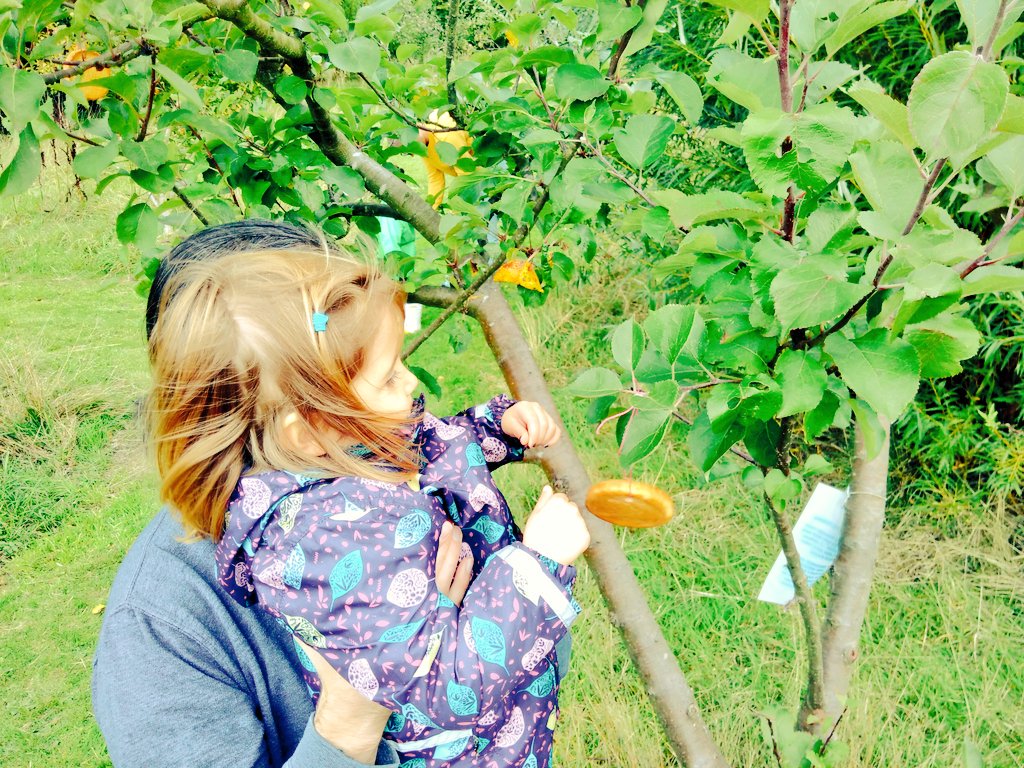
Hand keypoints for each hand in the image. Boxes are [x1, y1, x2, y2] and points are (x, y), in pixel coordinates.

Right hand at [304, 524, 472, 760]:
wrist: (359, 705)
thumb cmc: (343, 671)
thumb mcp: (326, 642)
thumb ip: (314, 618)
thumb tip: (288, 588)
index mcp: (399, 618)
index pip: (424, 578)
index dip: (432, 553)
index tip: (433, 528)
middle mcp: (420, 621)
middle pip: (440, 577)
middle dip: (447, 550)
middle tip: (449, 526)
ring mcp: (431, 628)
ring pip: (452, 589)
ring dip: (457, 562)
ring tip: (459, 537)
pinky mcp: (436, 635)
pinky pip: (456, 605)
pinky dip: (463, 583)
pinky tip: (466, 564)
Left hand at [501, 401, 561, 448]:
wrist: (513, 417)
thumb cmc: (510, 421)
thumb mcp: (510, 426)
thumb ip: (518, 433)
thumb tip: (526, 441)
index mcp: (525, 407)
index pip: (534, 422)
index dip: (534, 436)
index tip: (529, 445)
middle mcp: (537, 408)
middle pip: (545, 425)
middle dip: (539, 439)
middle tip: (531, 445)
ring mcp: (545, 412)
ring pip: (552, 427)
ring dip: (546, 439)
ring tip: (536, 444)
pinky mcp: (549, 419)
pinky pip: (556, 430)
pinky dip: (553, 439)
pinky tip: (545, 444)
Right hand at [522, 485, 590, 565]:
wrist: (541, 559)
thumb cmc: (534, 536)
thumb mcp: (534, 515)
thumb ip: (544, 500)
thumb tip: (548, 487)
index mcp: (559, 500)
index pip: (562, 498)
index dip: (554, 508)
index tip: (549, 518)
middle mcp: (572, 508)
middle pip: (571, 508)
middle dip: (565, 515)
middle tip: (554, 529)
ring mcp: (580, 522)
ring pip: (578, 520)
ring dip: (572, 526)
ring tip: (560, 537)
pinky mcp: (586, 536)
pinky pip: (582, 533)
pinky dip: (576, 538)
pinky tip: (566, 544)